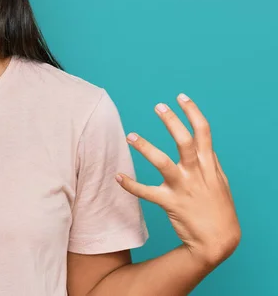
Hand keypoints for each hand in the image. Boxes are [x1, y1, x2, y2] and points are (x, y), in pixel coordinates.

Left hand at [116, 93, 240, 267]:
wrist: (218, 241)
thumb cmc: (219, 209)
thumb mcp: (221, 182)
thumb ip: (211, 162)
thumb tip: (204, 146)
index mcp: (208, 165)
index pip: (203, 132)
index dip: (192, 112)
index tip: (180, 97)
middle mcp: (196, 173)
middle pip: (184, 141)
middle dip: (172, 122)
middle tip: (158, 106)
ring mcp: (183, 187)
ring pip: (162, 162)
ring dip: (145, 147)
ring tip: (130, 135)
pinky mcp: (170, 202)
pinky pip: (146, 192)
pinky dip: (130, 185)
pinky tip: (117, 176)